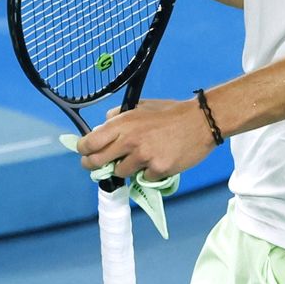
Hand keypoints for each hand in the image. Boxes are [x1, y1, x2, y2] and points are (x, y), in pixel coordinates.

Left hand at [76, 97, 215, 181]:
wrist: (201, 122)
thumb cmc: (170, 113)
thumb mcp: (140, 106)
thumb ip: (118, 116)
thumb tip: (101, 127)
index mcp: (122, 123)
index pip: (89, 142)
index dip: (83, 150)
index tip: (85, 153)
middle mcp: (129, 141)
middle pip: (97, 162)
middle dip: (93, 166)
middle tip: (96, 167)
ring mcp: (144, 157)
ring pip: (120, 172)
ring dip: (126, 168)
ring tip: (139, 158)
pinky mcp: (158, 170)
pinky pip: (143, 177)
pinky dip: (148, 173)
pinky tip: (158, 160)